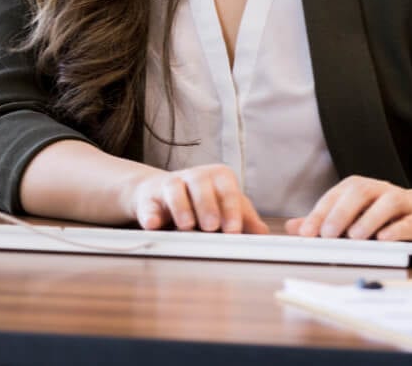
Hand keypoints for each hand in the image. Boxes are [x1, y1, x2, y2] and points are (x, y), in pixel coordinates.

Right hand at [123, 164, 268, 233]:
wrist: (162, 194)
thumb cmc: (203, 201)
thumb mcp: (225, 206)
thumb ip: (244, 219)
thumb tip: (263, 234)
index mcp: (219, 177)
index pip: (228, 190)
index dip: (231, 209)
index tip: (233, 230)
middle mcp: (195, 176)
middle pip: (202, 185)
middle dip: (208, 206)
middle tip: (211, 227)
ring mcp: (171, 184)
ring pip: (175, 189)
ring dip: (181, 207)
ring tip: (186, 226)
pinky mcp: (149, 198)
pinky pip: (148, 204)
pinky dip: (150, 214)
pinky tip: (153, 225)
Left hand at [284, 176, 411, 243]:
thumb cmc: (382, 217)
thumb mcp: (352, 218)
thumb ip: (324, 222)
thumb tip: (292, 227)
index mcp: (360, 188)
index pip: (337, 195)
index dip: (320, 212)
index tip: (306, 233)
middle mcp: (380, 190)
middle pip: (361, 191)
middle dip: (342, 212)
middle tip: (327, 234)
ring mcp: (403, 201)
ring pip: (387, 202)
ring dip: (370, 219)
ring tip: (355, 236)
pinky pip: (410, 220)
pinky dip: (397, 229)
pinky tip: (384, 239)